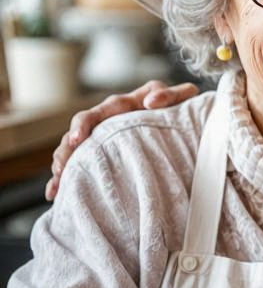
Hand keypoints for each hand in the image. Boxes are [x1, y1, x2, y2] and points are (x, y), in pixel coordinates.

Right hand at [45, 80, 198, 199]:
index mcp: (121, 105)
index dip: (82, 125)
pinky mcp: (103, 151)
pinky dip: (66, 177)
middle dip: (65, 151)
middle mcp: (106, 120)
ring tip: (57, 184)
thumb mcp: (181, 96)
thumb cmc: (178, 104)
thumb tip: (151, 101)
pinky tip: (56, 192)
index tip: (77, 139)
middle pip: (75, 135)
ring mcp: (102, 137)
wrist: (180, 113)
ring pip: (73, 150)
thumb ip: (171, 95)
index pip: (94, 114)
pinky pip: (80, 163)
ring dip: (62, 165)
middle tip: (60, 170)